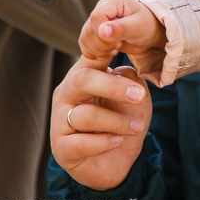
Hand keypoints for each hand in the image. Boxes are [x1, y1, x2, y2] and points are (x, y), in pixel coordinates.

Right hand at [50, 54, 151, 190]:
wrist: (118, 161)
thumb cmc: (124, 120)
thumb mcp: (134, 95)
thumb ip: (128, 78)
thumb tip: (121, 69)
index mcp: (85, 75)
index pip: (90, 54)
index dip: (101, 44)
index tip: (118, 39)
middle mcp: (67, 94)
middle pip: (83, 80)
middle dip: (114, 87)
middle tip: (140, 95)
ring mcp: (60, 121)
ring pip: (86, 115)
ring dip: (118, 122)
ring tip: (137, 128)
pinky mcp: (61, 148)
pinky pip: (80, 143)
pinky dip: (104, 142)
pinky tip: (117, 141)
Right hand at [79, 0, 165, 61]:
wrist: (149, 33)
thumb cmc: (148, 26)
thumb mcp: (138, 26)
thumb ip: (121, 28)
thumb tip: (102, 31)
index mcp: (113, 2)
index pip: (96, 17)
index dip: (103, 33)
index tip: (118, 42)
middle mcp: (101, 9)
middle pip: (89, 30)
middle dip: (102, 45)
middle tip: (119, 47)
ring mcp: (96, 22)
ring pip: (85, 39)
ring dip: (98, 50)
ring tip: (116, 50)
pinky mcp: (94, 33)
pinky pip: (84, 45)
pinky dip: (94, 53)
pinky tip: (108, 54)